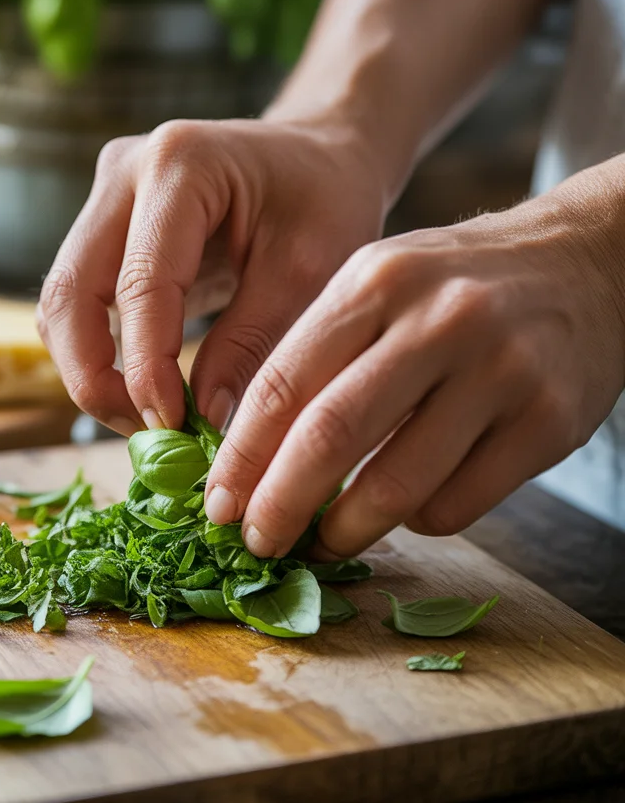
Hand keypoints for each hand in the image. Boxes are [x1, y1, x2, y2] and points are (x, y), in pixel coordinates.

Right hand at [38, 116, 390, 434]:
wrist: (319, 155)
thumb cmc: (326, 203)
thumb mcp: (309, 274)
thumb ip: (251, 345)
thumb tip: (202, 421)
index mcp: (180, 164)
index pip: (140, 283)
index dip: (145, 366)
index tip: (171, 427)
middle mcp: (124, 170)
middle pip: (69, 292)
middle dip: (94, 377)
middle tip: (145, 434)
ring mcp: (104, 196)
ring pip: (60, 303)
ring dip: (89, 371)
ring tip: (147, 421)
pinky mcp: (102, 226)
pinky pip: (78, 302)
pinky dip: (97, 354)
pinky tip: (142, 391)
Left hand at [204, 175, 624, 557]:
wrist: (584, 262)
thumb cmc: (456, 283)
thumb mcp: (380, 283)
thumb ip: (318, 354)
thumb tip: (249, 456)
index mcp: (375, 280)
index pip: (285, 383)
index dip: (241, 456)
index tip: (217, 503)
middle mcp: (437, 320)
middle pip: (330, 436)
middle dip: (280, 505)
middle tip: (256, 541)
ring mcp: (499, 370)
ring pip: (396, 486)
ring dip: (346, 530)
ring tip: (324, 541)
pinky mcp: (549, 421)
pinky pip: (459, 503)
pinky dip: (418, 522)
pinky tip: (409, 507)